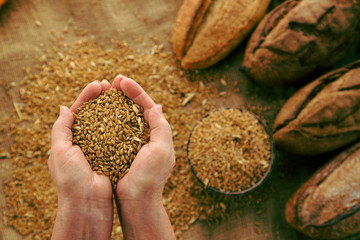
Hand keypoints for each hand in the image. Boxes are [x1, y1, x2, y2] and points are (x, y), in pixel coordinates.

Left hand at [49, 80, 113, 239]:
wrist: (87, 204)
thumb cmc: (70, 179)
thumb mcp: (59, 150)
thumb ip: (60, 128)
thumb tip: (65, 107)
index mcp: (70, 138)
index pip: (79, 111)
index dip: (88, 96)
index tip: (98, 85)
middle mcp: (86, 141)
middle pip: (96, 113)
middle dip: (103, 98)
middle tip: (112, 86)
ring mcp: (102, 147)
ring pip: (109, 122)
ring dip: (115, 108)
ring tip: (122, 95)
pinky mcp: (115, 154)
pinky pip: (120, 135)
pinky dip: (125, 124)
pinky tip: (131, 113)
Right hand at [112, 75, 175, 239]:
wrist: (137, 202)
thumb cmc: (150, 178)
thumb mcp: (161, 151)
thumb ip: (161, 127)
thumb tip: (156, 105)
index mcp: (159, 133)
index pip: (148, 105)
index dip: (136, 91)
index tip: (122, 81)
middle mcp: (147, 135)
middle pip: (136, 108)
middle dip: (127, 93)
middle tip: (114, 81)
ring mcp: (134, 142)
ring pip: (125, 116)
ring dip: (116, 103)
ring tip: (106, 91)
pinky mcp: (121, 149)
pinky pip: (115, 129)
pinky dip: (108, 118)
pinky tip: (99, 112)